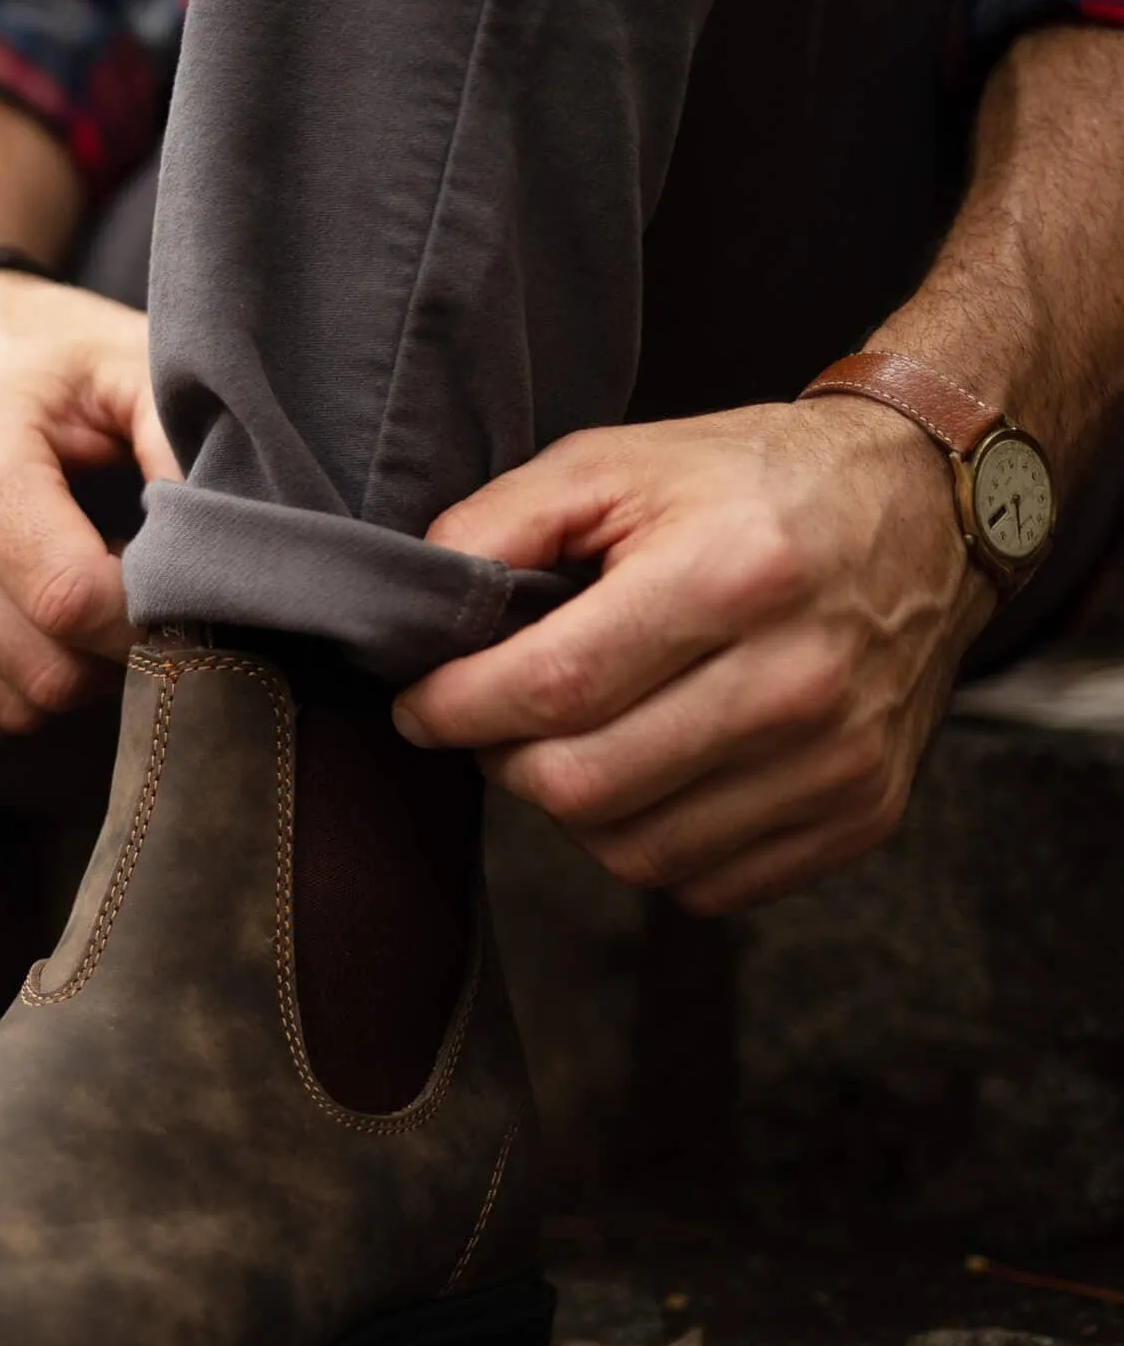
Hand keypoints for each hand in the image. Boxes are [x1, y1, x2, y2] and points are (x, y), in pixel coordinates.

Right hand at [0, 272, 180, 743]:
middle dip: (115, 651)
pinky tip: (31, 614)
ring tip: (84, 590)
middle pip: (45, 672)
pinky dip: (19, 684)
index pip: (72, 603)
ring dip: (72, 672)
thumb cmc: (44, 359)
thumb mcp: (127, 362)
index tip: (175, 579)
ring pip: (10, 708)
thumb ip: (180, 446)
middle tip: (135, 586)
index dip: (148, 616)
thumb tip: (224, 550)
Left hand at [392, 398, 995, 912]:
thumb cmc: (750, 484)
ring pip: (633, 851)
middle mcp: (797, 679)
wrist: (927, 512)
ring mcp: (838, 760)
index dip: (456, 708)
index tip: (418, 705)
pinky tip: (651, 773)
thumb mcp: (616, 462)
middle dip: (503, 762)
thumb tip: (421, 606)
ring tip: (576, 739)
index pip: (552, 687)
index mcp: (731, 574)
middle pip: (583, 786)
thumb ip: (499, 522)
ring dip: (572, 808)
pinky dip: (649, 843)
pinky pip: (705, 883)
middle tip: (494, 720)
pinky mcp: (863, 814)